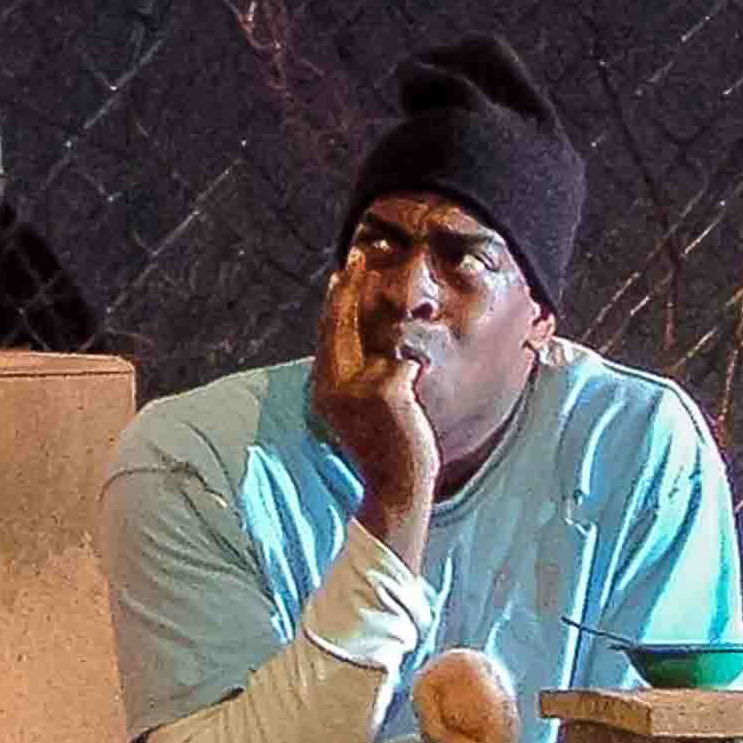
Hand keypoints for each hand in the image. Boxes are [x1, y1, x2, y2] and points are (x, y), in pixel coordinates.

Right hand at [312, 253, 437, 562]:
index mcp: (325, 389)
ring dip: (390, 320)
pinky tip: (418, 385)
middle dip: (349, 286)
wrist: (395, 486)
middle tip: (359, 256)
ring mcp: (361, 388)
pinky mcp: (390, 392)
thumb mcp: (358, 409)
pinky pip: (406, 361)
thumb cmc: (385, 449)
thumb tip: (370, 341)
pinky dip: (415, 367)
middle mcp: (336, 386)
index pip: (327, 333)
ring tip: (392, 298)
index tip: (341, 273)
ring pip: (380, 338)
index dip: (335, 301)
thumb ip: (356, 375)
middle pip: (341, 323)